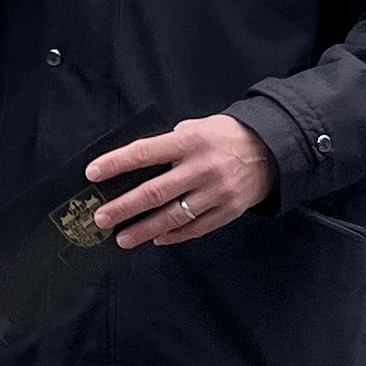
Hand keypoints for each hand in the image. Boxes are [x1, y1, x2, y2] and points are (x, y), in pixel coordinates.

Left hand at [88, 115, 276, 247]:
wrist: (273, 151)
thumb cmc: (227, 137)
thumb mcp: (198, 127)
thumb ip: (170, 144)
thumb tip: (137, 165)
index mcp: (191, 142)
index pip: (144, 153)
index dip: (116, 163)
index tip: (92, 174)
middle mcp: (202, 168)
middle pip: (154, 192)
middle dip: (123, 207)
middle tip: (101, 218)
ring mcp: (216, 193)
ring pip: (173, 216)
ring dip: (143, 229)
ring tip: (122, 239)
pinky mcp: (228, 211)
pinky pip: (195, 228)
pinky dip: (173, 235)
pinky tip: (156, 238)